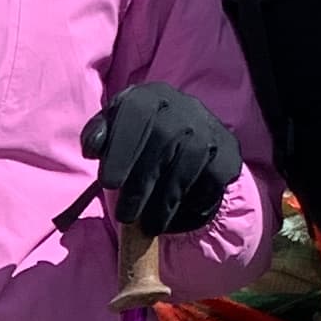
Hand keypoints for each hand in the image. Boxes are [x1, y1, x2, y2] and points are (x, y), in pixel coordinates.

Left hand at [82, 81, 235, 238]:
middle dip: (141, 184)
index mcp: (150, 96)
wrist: (189, 140)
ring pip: (188, 164)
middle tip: (125, 216)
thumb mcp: (114, 132)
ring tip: (148, 225)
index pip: (136, 114)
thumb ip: (98, 136)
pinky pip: (212, 180)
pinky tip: (177, 215)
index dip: (121, 149)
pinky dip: (193, 202)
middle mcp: (184, 106)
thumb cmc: (139, 140)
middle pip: (163, 142)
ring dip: (165, 201)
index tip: (109, 183)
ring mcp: (209, 128)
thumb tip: (92, 147)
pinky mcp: (228, 153)